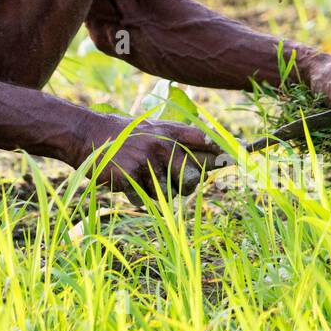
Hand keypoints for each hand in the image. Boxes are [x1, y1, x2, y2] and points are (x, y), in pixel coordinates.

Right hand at [82, 114, 222, 206]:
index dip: (225, 151)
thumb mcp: (151, 131)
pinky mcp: (132, 175)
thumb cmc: (123, 137)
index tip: (243, 157)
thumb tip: (209, 161)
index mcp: (170, 132)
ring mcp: (147, 160)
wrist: (87, 135)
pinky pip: (145, 199)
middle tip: (166, 177)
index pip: (205, 141)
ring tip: (140, 174)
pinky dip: (137, 195)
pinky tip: (126, 179)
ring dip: (157, 191)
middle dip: (185, 185)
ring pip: (169, 192)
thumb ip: (177, 143)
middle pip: (193, 178)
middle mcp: (163, 144)